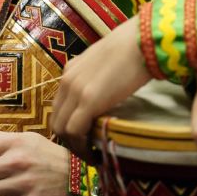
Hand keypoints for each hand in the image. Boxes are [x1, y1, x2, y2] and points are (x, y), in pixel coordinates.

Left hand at [51, 15, 148, 159]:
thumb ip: (96, 77)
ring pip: (61, 129)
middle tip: (87, 150)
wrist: (140, 41)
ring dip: (74, 146)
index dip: (68, 124)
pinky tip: (95, 153)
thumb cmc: (130, 47)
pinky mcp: (88, 101)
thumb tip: (103, 94)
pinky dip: (82, 146)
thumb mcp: (104, 62)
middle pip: (56, 119)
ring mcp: (75, 90)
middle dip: (68, 140)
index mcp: (70, 70)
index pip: (60, 105)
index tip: (83, 137)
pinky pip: (75, 132)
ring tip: (91, 154)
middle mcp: (67, 80)